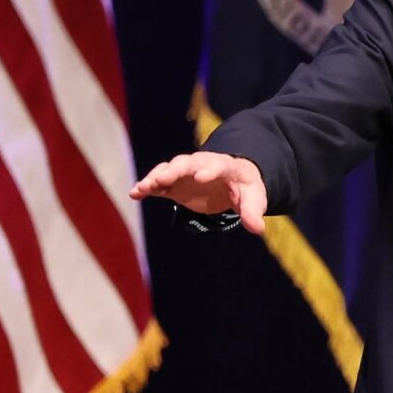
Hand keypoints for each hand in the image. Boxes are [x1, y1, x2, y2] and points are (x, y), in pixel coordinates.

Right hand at [129, 151, 266, 234]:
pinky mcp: (174, 185)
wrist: (231, 180)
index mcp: (225, 166)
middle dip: (174, 170)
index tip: (201, 177)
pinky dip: (147, 188)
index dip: (209, 170)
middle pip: (186, 163)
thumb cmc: (244, 188)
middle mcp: (201, 165)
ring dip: (155, 177)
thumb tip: (257, 228)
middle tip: (162, 178)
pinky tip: (134, 194)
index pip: (217, 165)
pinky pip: (158, 184)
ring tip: (143, 188)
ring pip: (168, 170)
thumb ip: (252, 212)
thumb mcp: (253, 199)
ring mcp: (185, 174)